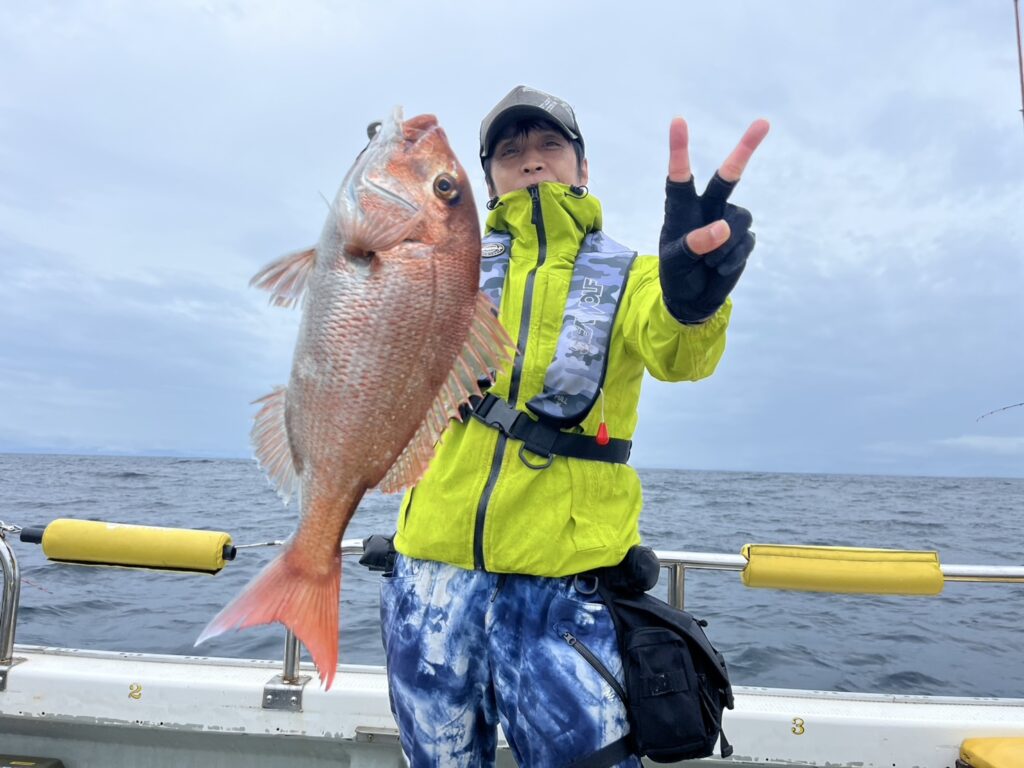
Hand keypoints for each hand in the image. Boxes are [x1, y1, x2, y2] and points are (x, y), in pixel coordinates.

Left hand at [659, 117, 769, 323]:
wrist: (692, 299)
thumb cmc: (676, 273)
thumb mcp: (675, 261)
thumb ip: (694, 243)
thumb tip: (723, 227)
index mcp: (681, 208)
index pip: (679, 176)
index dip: (679, 149)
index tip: (678, 121)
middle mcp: (707, 208)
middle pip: (727, 177)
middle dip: (745, 150)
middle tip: (764, 122)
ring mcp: (727, 222)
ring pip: (737, 221)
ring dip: (723, 245)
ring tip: (708, 262)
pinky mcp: (743, 239)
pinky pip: (744, 243)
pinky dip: (730, 259)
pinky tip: (718, 268)